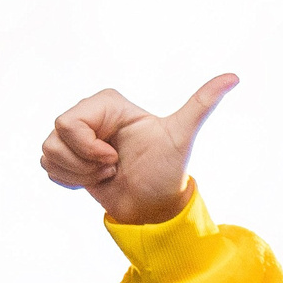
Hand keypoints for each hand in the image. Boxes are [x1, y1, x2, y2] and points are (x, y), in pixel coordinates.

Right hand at [40, 76, 238, 225]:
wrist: (153, 205)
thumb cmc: (167, 170)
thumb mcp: (182, 136)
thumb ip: (202, 103)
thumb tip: (234, 76)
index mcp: (107, 103)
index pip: (68, 122)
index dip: (88, 148)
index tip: (115, 158)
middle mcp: (88, 115)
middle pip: (55, 138)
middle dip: (85, 164)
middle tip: (113, 167)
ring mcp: (73, 137)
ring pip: (48, 154)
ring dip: (78, 175)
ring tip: (107, 174)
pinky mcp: (66, 157)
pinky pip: (47, 167)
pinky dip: (69, 182)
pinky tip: (95, 180)